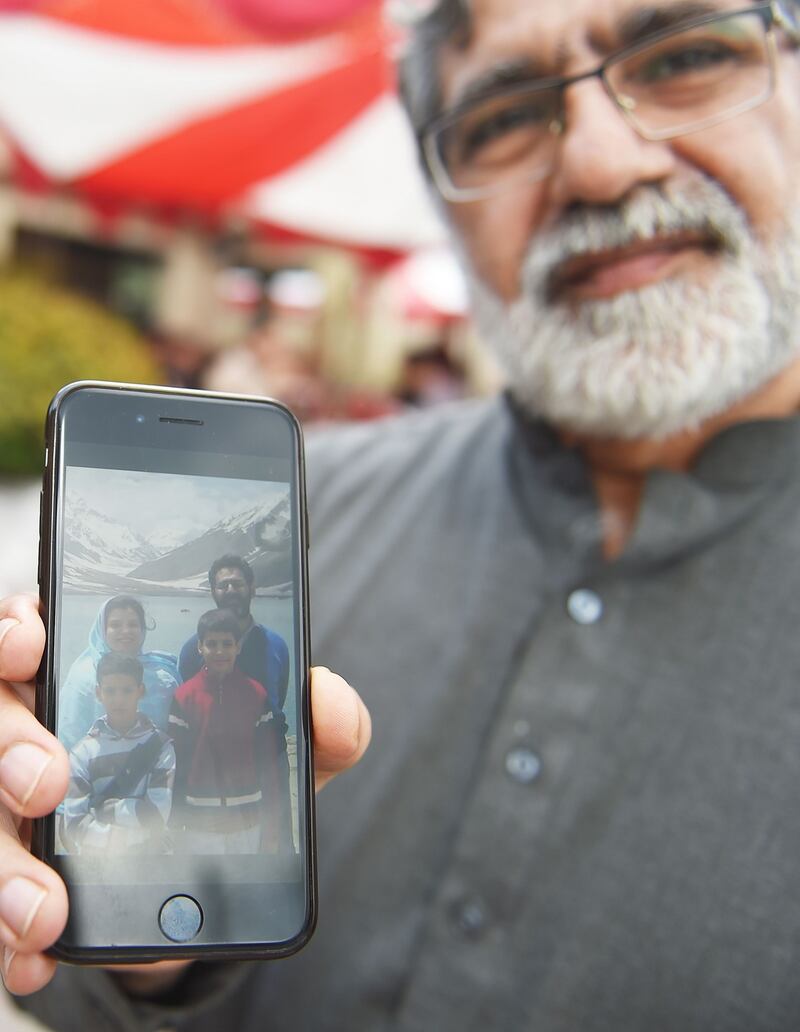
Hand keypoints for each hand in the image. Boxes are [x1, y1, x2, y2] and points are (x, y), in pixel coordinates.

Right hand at [0, 595, 371, 995]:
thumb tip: (324, 693)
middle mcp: (41, 732)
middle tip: (49, 782)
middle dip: (9, 743)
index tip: (33, 640)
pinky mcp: (22, 870)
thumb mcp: (282, 752)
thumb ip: (322, 720)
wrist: (210, 880)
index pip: (32, 631)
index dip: (17, 629)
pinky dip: (7, 934)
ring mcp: (18, 803)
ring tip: (46, 907)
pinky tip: (38, 954)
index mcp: (95, 680)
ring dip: (4, 859)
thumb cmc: (231, 786)